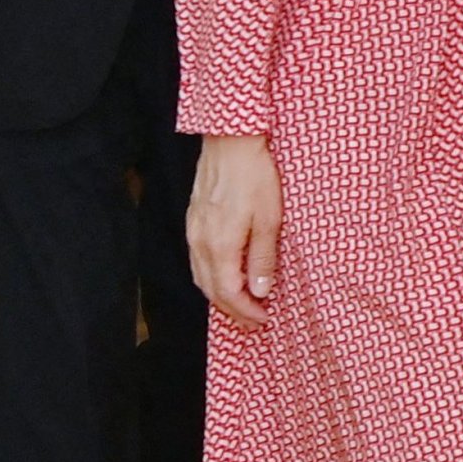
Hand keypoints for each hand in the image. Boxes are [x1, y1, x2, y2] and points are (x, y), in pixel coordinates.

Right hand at [187, 134, 282, 327]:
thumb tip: (260, 292)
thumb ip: (262, 258)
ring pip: (201, 277)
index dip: (246, 312)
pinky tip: (226, 276)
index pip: (228, 294)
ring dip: (221, 296)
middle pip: (211, 291)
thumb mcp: (269, 219)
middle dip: (233, 311)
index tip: (264, 319)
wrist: (231, 140)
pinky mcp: (193, 220)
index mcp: (220, 246)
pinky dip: (211, 277)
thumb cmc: (255, 175)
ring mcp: (193, 231)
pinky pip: (197, 260)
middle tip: (254, 321)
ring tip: (242, 304)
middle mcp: (200, 243)